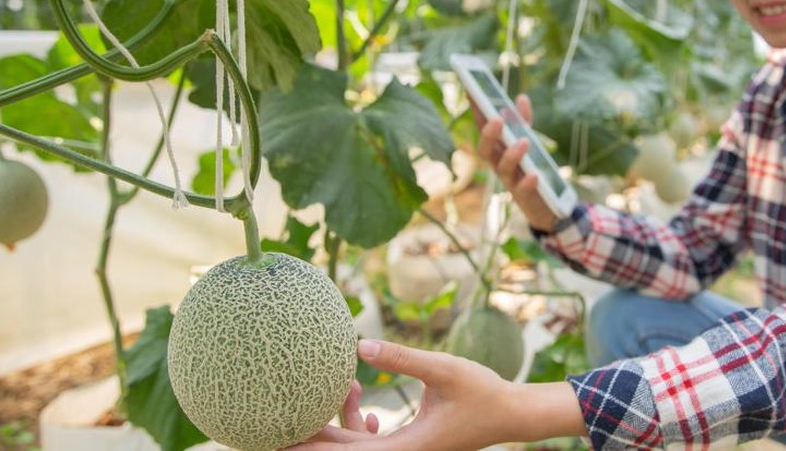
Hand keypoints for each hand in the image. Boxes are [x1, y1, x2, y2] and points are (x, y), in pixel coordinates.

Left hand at [286, 339, 520, 450]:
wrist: (512, 413)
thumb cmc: (483, 392)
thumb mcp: (443, 370)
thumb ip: (403, 358)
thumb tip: (361, 344)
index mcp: (403, 449)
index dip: (309, 448)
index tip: (277, 440)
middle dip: (310, 437)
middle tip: (274, 423)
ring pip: (354, 444)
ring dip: (337, 419)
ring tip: (330, 385)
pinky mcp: (409, 443)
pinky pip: (369, 439)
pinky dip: (357, 422)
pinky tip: (357, 396)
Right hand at [473, 94, 559, 231]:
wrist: (548, 204)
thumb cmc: (531, 169)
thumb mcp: (529, 142)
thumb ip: (523, 122)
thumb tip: (521, 97)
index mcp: (497, 148)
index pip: (484, 127)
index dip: (477, 110)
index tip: (471, 90)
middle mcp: (498, 163)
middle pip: (485, 150)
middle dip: (488, 134)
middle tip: (496, 118)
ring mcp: (510, 180)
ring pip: (503, 168)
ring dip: (511, 154)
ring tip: (524, 141)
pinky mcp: (524, 196)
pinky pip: (522, 189)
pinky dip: (527, 182)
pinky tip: (535, 174)